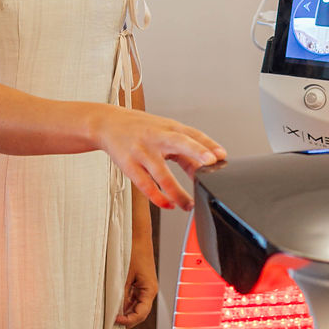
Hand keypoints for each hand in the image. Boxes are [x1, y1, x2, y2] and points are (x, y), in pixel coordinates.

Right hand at [90, 105, 225, 210]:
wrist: (107, 123)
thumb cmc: (141, 129)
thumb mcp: (164, 132)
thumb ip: (185, 150)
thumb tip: (205, 169)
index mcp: (169, 128)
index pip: (192, 134)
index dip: (208, 144)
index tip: (222, 155)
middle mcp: (157, 137)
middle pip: (178, 142)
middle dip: (196, 151)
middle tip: (211, 162)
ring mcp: (142, 151)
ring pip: (161, 173)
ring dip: (177, 192)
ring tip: (188, 205)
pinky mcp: (129, 165)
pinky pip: (145, 184)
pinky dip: (157, 197)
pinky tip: (168, 204)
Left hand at [115, 241, 157, 328]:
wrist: (137, 235)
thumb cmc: (133, 251)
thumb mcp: (124, 275)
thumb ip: (121, 293)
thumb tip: (115, 310)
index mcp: (150, 290)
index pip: (141, 313)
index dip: (128, 320)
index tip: (115, 320)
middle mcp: (149, 290)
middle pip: (139, 312)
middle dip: (127, 318)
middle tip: (111, 322)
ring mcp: (145, 286)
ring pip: (136, 305)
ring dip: (125, 310)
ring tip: (111, 314)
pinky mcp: (139, 282)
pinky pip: (133, 297)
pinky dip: (125, 301)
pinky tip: (114, 303)